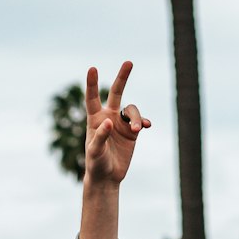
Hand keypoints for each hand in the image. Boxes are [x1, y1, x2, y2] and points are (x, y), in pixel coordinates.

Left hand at [83, 61, 149, 184]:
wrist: (107, 176)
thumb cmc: (96, 164)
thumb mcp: (95, 152)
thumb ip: (100, 136)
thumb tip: (109, 121)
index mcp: (95, 119)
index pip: (92, 98)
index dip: (92, 84)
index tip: (92, 68)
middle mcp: (108, 117)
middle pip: (116, 92)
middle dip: (122, 77)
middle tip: (129, 62)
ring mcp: (121, 123)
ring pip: (132, 110)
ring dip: (136, 117)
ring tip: (137, 130)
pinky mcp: (132, 132)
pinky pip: (141, 121)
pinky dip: (144, 122)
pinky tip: (146, 126)